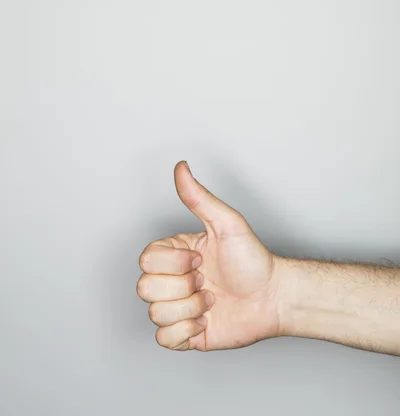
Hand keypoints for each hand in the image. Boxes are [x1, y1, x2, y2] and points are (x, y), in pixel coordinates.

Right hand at [137, 161, 281, 350]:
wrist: (274, 298)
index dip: (174, 263)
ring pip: (155, 314)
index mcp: (175, 254)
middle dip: (182, 287)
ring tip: (212, 301)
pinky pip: (163, 339)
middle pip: (145, 288)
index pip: (146, 259)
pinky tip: (207, 321)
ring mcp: (177, 307)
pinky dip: (186, 331)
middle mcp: (172, 279)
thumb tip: (181, 168)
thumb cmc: (253, 260)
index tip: (201, 259)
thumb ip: (199, 197)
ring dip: (190, 308)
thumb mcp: (227, 223)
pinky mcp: (184, 334)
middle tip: (207, 281)